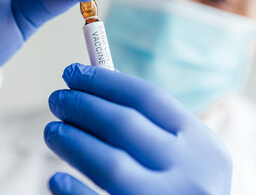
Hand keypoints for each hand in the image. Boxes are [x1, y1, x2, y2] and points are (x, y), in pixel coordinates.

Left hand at [45, 63, 231, 194]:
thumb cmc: (183, 185)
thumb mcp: (185, 154)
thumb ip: (153, 124)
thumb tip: (102, 83)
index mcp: (203, 146)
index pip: (147, 97)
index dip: (104, 81)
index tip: (73, 73)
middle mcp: (191, 175)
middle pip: (124, 125)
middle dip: (82, 106)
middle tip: (57, 99)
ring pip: (109, 165)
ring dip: (72, 141)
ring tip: (53, 131)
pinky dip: (72, 190)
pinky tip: (56, 177)